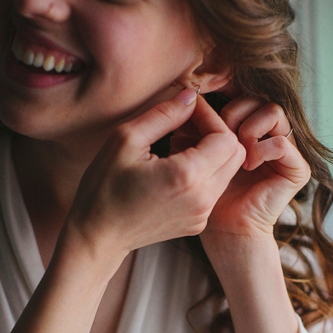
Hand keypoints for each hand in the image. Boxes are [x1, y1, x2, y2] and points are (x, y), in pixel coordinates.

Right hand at [63, 90, 245, 261]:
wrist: (97, 236)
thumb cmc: (103, 187)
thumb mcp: (126, 140)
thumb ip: (164, 114)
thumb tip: (190, 96)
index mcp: (187, 176)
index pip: (226, 136)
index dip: (211, 117)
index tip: (188, 109)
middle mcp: (202, 198)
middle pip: (235, 154)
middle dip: (216, 132)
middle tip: (187, 124)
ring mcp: (202, 215)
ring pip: (228, 171)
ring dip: (211, 152)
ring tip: (179, 143)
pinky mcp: (197, 223)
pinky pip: (214, 189)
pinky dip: (204, 172)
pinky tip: (176, 165)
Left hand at [190, 97, 310, 238]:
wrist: (225, 228)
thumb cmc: (208, 191)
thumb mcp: (194, 151)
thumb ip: (194, 126)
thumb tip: (189, 98)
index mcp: (248, 124)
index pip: (241, 92)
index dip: (223, 98)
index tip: (203, 115)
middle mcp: (269, 132)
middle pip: (257, 96)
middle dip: (233, 112)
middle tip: (220, 135)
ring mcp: (286, 148)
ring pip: (273, 111)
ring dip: (249, 128)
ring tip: (236, 151)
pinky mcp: (296, 167)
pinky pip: (281, 142)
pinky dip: (261, 150)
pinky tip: (248, 165)